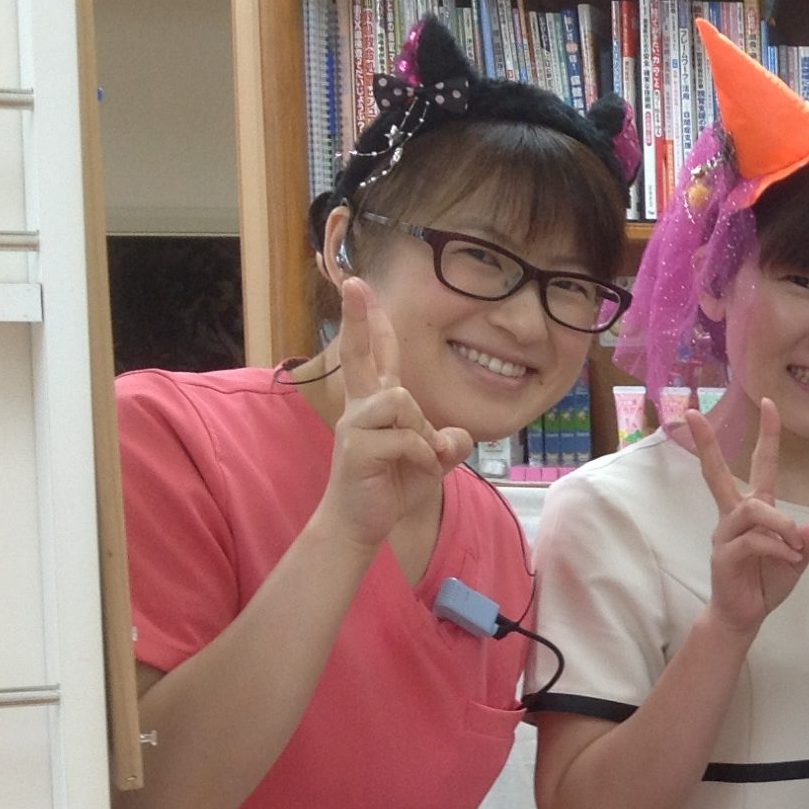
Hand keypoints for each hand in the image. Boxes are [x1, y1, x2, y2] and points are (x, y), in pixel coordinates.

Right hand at [316, 277, 473, 552]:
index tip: (361, 288)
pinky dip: (421, 457)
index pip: (376, 357)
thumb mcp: (431, 463)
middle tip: (353, 283)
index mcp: (376, 404)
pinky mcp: (356, 448)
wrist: (361, 524)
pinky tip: (412, 471)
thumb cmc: (392, 486)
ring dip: (421, 432)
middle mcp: (361, 408)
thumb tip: (454, 437)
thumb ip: (447, 445)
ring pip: (402, 401)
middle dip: (358, 318)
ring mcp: (355, 426)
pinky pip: (406, 439)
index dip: (372, 324)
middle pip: (359, 355)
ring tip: (416, 457)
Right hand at [688, 403, 808, 643]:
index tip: (769, 403)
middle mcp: (735, 516)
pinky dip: (778, 548)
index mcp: (755, 510)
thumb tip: (808, 528)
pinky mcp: (723, 556)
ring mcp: (725, 535)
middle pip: (717, 474)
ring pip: (753, 510)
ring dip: (781, 523)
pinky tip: (790, 558)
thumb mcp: (797, 560)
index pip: (762, 465)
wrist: (744, 616)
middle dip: (706, 444)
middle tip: (692, 414)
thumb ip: (806, 544)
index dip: (767, 435)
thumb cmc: (766, 581)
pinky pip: (754, 542)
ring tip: (795, 543)